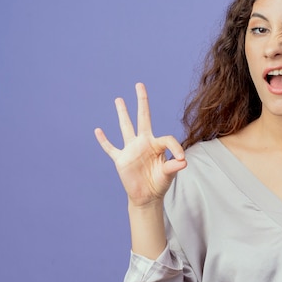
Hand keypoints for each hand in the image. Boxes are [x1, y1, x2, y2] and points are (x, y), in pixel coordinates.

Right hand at [94, 82, 186, 207]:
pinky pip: (110, 148)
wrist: (146, 197)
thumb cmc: (159, 183)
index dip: (175, 148)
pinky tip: (98, 130)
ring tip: (119, 99)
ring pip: (125, 127)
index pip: (166, 138)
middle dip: (142, 101)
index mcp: (157, 145)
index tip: (181, 159)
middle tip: (139, 84)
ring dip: (122, 113)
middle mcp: (143, 143)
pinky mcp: (121, 159)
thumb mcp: (169, 175)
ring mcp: (131, 150)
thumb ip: (173, 166)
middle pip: (142, 118)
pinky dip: (104, 140)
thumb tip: (183, 161)